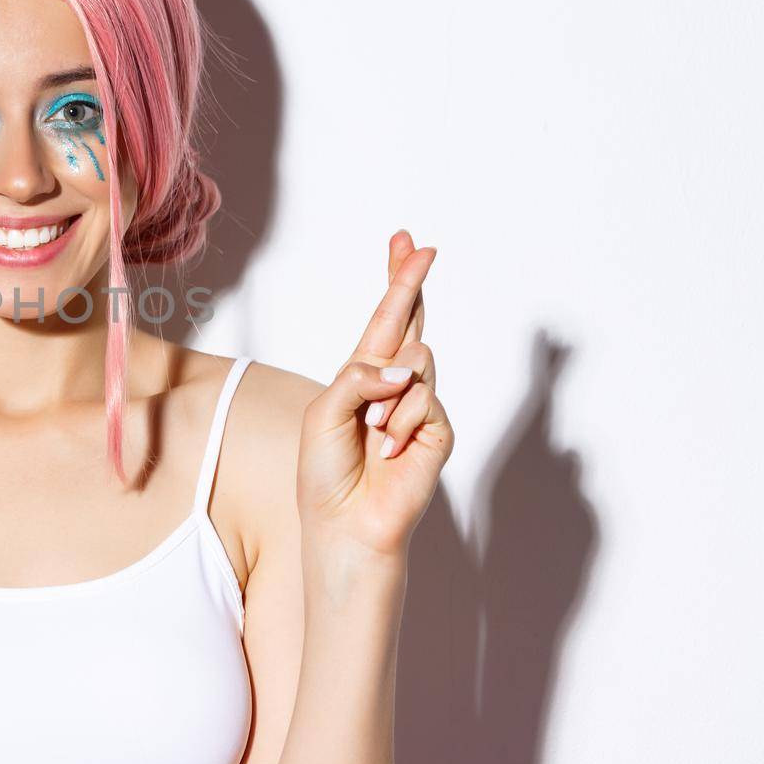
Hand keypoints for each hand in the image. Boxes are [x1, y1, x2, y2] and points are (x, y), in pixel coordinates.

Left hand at [297, 230, 454, 558]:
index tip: (403, 241)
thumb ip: (358, 377)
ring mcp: (419, 405)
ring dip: (386, 397)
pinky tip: (390, 451)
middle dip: (412, 282)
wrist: (345, 522)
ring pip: (417, 359)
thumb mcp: (324, 413)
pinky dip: (399, 422)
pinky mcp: (438, 428)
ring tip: (371, 434)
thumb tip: (406, 365)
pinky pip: (423, 398)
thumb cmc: (325, 472)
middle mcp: (393, 385)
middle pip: (412, 321)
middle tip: (421, 247)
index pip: (384, 320)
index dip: (396, 281)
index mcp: (362, 376)